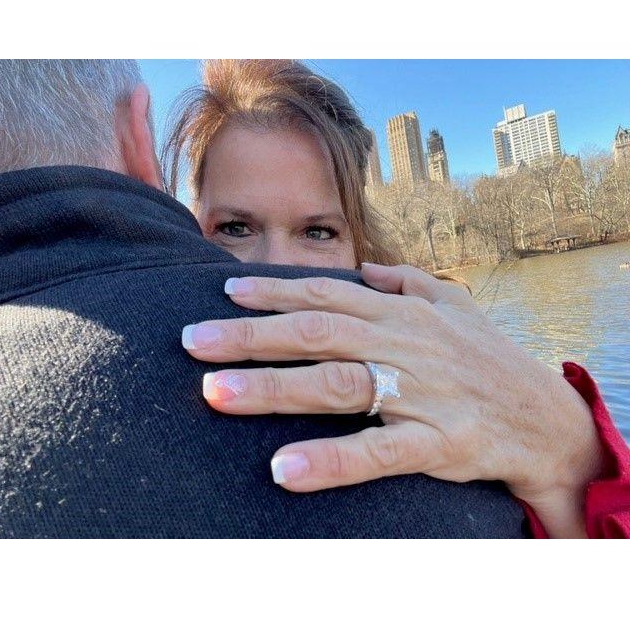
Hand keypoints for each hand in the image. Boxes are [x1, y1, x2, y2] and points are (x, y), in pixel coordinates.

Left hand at [182, 263, 603, 536]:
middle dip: (251, 335)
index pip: (326, 293)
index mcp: (401, 314)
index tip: (225, 292)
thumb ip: (408, 281)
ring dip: (273, 389)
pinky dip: (330, 460)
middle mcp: (403, 345)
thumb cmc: (488, 357)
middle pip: (316, 333)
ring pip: (336, 386)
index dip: (274, 291)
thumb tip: (369, 268)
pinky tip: (283, 470)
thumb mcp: (456, 303)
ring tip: (215, 393)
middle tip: (192, 341)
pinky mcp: (438, 443)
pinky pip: (376, 452)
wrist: (545, 417)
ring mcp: (419, 393)